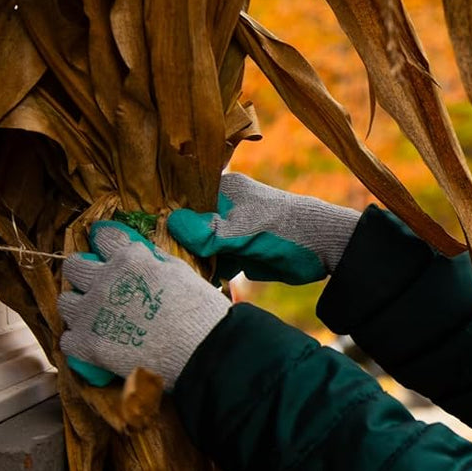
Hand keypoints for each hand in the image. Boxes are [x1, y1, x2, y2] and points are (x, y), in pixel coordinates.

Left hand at [59, 221, 230, 389]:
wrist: (204, 351)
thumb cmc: (202, 311)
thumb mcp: (181, 272)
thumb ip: (154, 261)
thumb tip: (144, 257)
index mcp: (129, 258)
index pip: (103, 237)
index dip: (106, 245)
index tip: (109, 253)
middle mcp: (104, 279)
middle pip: (74, 267)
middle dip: (84, 274)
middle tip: (99, 287)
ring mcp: (92, 312)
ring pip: (65, 303)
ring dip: (79, 309)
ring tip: (97, 320)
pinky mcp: (87, 344)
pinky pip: (67, 340)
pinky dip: (81, 343)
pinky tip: (99, 345)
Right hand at [167, 173, 361, 284]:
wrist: (324, 248)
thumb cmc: (284, 230)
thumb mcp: (243, 231)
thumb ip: (208, 231)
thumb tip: (170, 223)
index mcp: (224, 190)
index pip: (183, 199)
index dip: (165, 215)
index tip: (147, 234)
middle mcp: (224, 208)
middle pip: (189, 225)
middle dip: (176, 242)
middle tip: (159, 261)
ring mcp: (232, 231)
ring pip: (200, 245)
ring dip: (191, 260)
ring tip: (175, 274)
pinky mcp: (241, 252)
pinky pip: (215, 261)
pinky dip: (208, 270)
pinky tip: (196, 281)